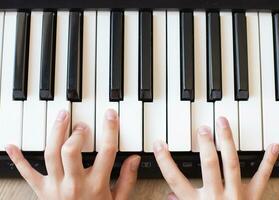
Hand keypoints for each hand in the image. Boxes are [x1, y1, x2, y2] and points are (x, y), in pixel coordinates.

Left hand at [5, 109, 139, 199]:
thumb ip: (127, 179)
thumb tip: (134, 159)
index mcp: (96, 185)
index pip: (106, 151)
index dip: (110, 130)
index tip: (110, 115)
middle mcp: (75, 184)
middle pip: (71, 151)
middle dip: (77, 133)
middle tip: (82, 124)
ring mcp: (56, 187)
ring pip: (51, 154)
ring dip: (55, 133)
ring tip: (61, 118)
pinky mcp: (42, 191)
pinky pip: (27, 174)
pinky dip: (18, 159)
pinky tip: (11, 146)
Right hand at [153, 117, 278, 199]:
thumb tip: (169, 196)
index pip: (175, 180)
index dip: (165, 161)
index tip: (159, 144)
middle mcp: (216, 197)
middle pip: (209, 166)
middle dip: (205, 144)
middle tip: (203, 128)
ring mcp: (236, 196)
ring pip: (231, 164)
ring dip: (227, 141)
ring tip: (223, 123)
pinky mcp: (253, 197)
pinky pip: (261, 177)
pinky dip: (268, 161)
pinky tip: (272, 146)